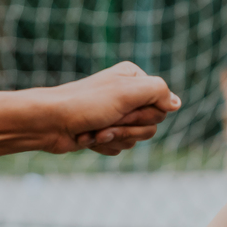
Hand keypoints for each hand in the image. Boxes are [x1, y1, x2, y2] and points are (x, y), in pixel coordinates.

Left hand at [36, 62, 180, 155]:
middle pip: (151, 125)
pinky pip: (121, 147)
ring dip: (114, 138)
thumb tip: (177, 103)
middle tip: (106, 122)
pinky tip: (89, 138)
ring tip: (94, 132)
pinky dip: (105, 146)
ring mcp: (117, 115)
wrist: (49, 123)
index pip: (162, 105)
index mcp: (134, 79)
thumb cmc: (85, 104)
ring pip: (136, 139)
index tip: (122, 111)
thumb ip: (158, 92)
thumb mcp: (126, 92)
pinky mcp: (107, 132)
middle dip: (128, 129)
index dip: (144, 115)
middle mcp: (127, 95)